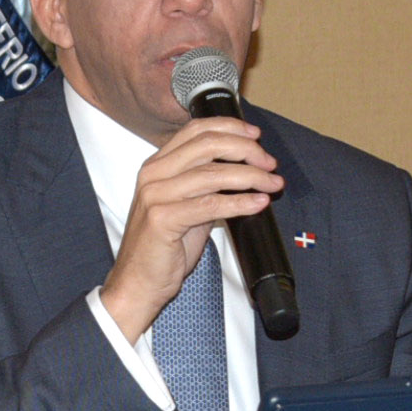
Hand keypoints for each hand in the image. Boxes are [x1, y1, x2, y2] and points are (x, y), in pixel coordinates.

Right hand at [98, 115, 282, 342]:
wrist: (138, 282)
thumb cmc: (163, 248)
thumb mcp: (185, 206)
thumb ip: (206, 186)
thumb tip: (245, 171)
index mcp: (157, 165)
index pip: (196, 129)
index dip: (230, 128)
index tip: (256, 136)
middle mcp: (153, 174)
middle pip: (207, 145)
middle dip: (246, 150)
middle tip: (269, 163)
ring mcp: (156, 195)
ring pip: (213, 174)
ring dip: (250, 176)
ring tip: (273, 183)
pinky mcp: (163, 218)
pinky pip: (210, 205)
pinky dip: (240, 202)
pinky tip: (258, 203)